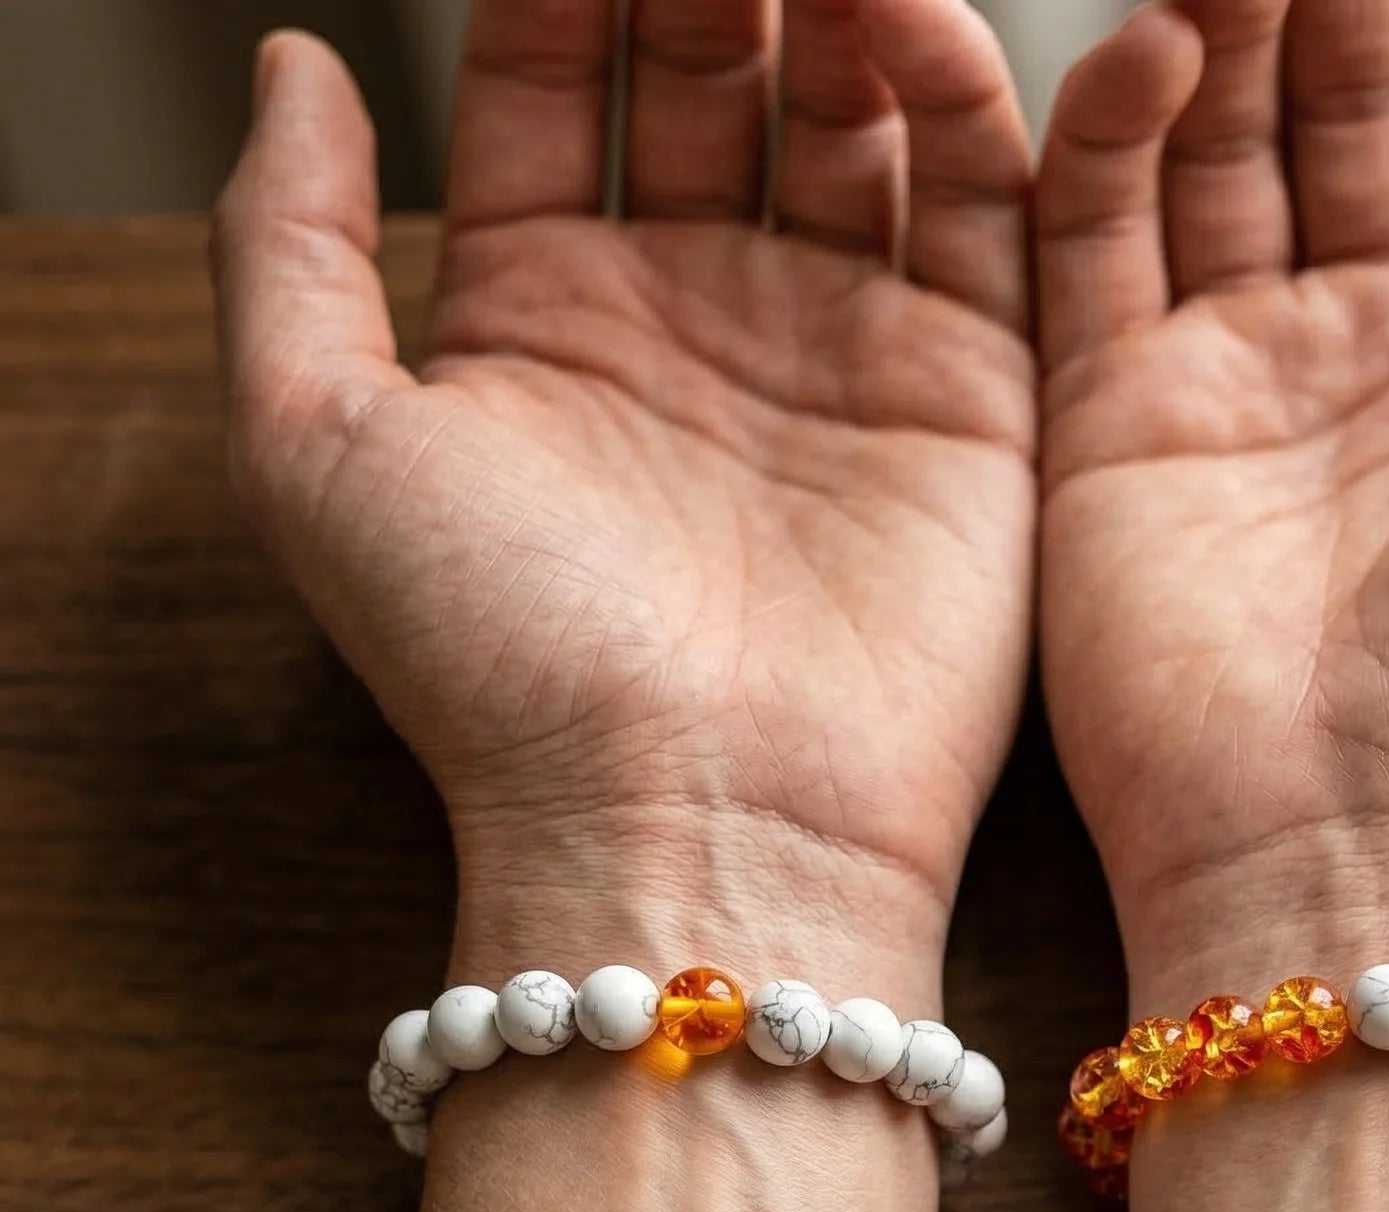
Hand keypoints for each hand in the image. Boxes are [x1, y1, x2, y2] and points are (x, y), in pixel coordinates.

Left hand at [213, 0, 1035, 968]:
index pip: (551, 84)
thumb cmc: (500, 667)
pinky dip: (964, 106)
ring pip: (855, 119)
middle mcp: (696, 323)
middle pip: (713, 74)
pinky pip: (981, 212)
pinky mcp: (966, 400)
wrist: (701, 829)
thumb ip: (284, 239)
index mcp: (544, 320)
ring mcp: (838, 353)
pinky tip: (922, 33)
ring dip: (847, 16)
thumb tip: (293, 62)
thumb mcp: (316, 445)